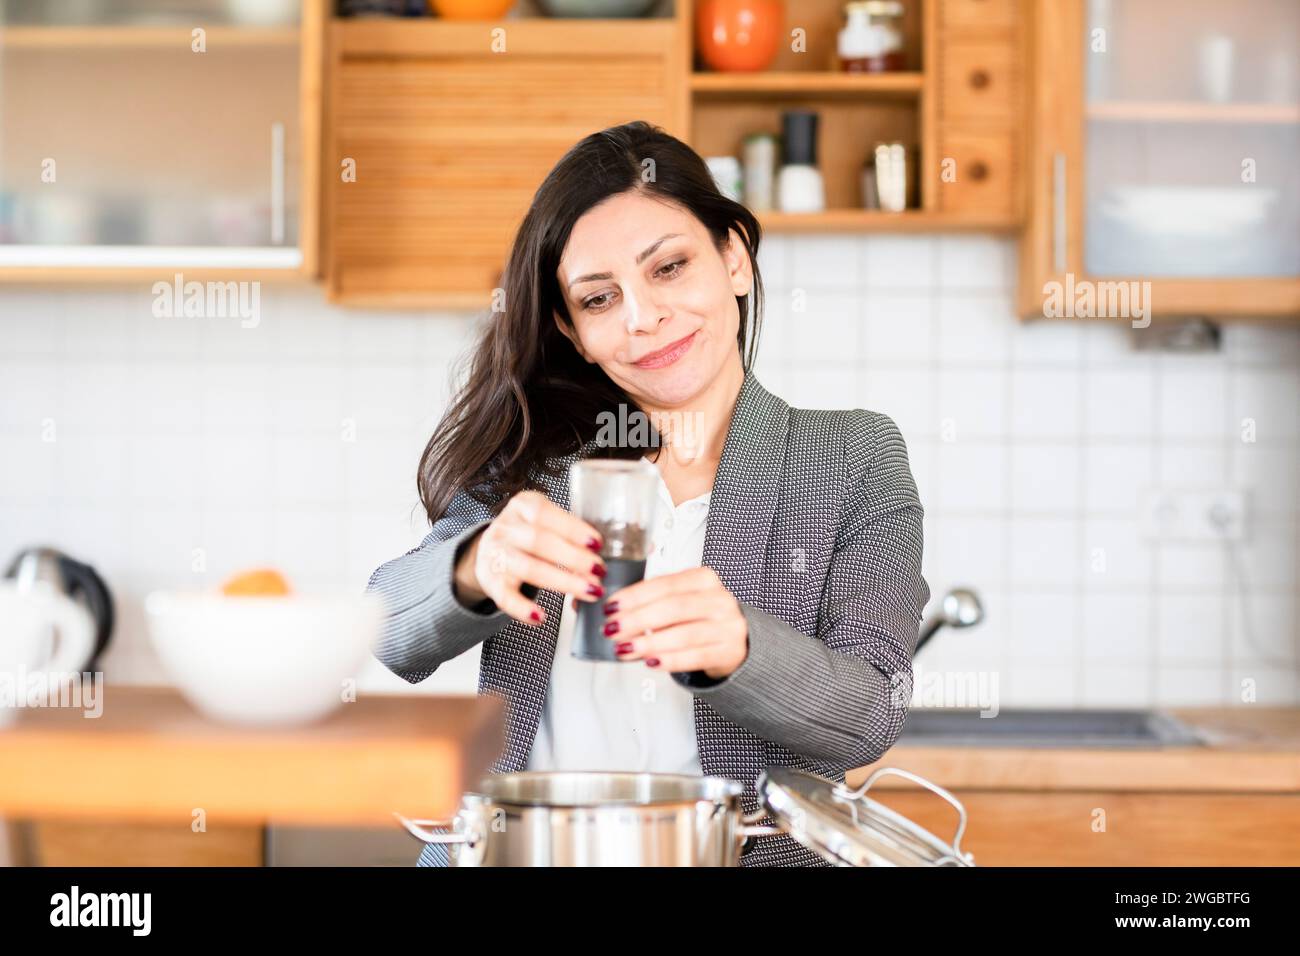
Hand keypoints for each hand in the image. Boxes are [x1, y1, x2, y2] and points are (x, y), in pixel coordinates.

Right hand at [453, 490, 607, 624]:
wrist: (491, 549)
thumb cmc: (529, 534)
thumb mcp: (545, 521)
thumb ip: (569, 534)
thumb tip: (599, 558)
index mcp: (522, 506)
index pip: (544, 514)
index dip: (572, 529)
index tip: (596, 544)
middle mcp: (505, 528)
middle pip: (538, 541)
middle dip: (573, 557)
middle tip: (599, 571)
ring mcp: (495, 555)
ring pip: (528, 568)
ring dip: (562, 581)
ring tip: (589, 591)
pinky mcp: (490, 581)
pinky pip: (505, 597)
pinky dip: (522, 609)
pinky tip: (541, 617)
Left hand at [597, 565, 748, 678]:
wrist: (738, 640)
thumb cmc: (701, 618)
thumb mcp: (683, 600)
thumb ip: (652, 601)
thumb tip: (612, 611)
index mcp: (704, 579)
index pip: (665, 584)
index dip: (635, 596)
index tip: (612, 606)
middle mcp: (718, 599)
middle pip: (673, 608)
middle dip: (637, 619)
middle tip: (613, 629)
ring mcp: (727, 626)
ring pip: (683, 634)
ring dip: (649, 642)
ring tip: (626, 648)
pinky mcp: (728, 651)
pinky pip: (695, 656)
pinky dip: (670, 660)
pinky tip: (651, 661)